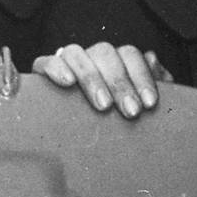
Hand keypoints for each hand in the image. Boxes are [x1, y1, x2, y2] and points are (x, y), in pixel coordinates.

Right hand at [32, 43, 164, 118]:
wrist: (79, 142)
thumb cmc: (117, 120)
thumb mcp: (138, 105)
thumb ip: (153, 83)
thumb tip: (153, 60)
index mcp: (116, 60)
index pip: (130, 55)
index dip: (142, 77)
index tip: (149, 104)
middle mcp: (91, 56)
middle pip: (105, 53)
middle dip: (120, 83)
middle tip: (131, 112)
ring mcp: (67, 62)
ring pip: (76, 54)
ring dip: (92, 78)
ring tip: (103, 106)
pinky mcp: (42, 72)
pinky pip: (44, 61)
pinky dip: (56, 68)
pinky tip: (68, 83)